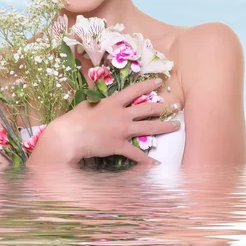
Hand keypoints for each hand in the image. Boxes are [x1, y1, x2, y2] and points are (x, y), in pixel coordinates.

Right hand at [43, 78, 180, 164]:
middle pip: (147, 109)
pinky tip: (157, 164)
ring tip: (175, 125)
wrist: (70, 136)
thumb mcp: (88, 103)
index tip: (158, 81)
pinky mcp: (119, 145)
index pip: (134, 90)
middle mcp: (121, 114)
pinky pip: (137, 154)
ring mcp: (122, 130)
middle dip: (162, 107)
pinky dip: (147, 160)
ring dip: (164, 127)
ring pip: (149, 127)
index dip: (147, 85)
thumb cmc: (75, 119)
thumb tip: (100, 91)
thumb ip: (98, 98)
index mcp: (113, 102)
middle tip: (174, 106)